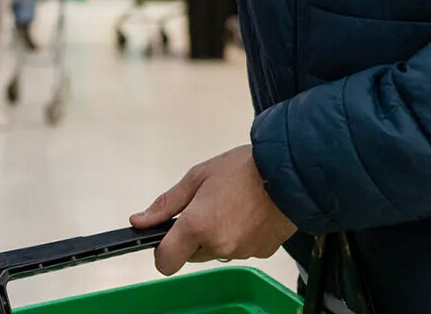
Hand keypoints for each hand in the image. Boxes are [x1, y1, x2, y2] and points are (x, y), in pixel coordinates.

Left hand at [129, 145, 295, 275]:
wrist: (292, 172)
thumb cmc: (244, 168)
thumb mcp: (198, 177)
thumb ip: (166, 204)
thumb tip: (139, 221)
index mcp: (197, 226)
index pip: (166, 262)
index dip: (161, 252)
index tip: (164, 238)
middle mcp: (218, 245)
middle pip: (192, 254)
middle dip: (192, 236)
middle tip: (206, 207)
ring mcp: (241, 252)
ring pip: (216, 252)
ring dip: (216, 236)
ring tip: (231, 205)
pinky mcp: (261, 253)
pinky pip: (239, 250)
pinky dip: (239, 237)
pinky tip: (248, 214)